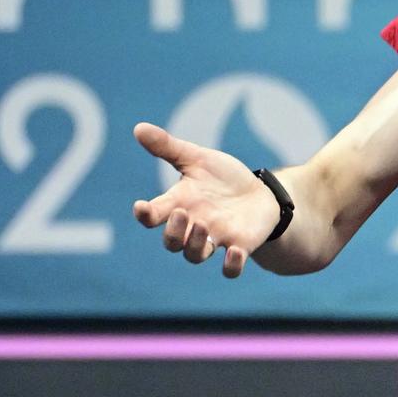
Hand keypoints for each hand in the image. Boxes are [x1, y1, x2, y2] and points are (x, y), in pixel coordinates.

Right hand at [130, 122, 278, 277]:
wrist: (258, 194)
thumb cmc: (222, 178)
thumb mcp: (198, 158)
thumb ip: (168, 147)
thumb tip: (138, 127)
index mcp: (179, 204)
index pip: (153, 215)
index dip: (145, 215)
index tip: (141, 208)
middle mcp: (193, 226)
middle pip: (172, 243)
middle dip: (173, 233)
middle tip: (182, 214)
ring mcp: (216, 239)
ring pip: (195, 255)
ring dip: (195, 245)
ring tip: (203, 225)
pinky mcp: (239, 248)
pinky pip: (230, 269)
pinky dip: (230, 266)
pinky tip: (234, 251)